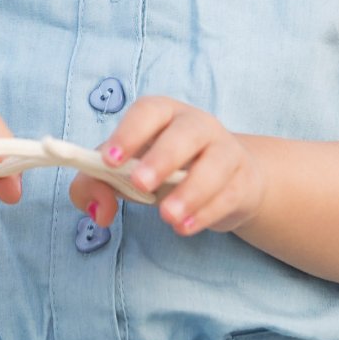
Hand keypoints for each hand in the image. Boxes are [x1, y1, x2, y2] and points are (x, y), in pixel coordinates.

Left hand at [68, 96, 265, 236]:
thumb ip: (96, 184)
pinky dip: (206, 213)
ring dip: (190, 192)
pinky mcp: (242, 181)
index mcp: (164, 114)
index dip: (129, 132)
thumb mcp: (124, 171)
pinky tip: (184, 228)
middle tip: (140, 185)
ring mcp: (225, 151)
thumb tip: (98, 210)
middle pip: (186, 133)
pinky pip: (228, 195)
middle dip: (163, 158)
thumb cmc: (165, 169)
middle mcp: (197, 125)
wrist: (225, 178)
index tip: (110, 160)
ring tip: (167, 218)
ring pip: (215, 165)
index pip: (148, 111)